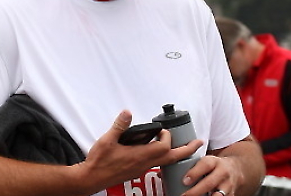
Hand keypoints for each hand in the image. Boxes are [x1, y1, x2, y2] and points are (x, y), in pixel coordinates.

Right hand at [75, 111, 202, 194]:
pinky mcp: (137, 170)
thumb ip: (119, 126)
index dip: (167, 136)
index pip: (164, 147)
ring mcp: (141, 168)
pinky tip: (157, 150)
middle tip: (198, 143)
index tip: (162, 129)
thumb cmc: (99, 162)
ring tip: (183, 146)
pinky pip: (156, 163)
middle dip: (187, 150)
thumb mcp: (107, 140)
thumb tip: (128, 112)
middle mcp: (144, 164)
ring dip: (176, 153)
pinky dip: (163, 156)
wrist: (91, 178)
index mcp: (140, 156)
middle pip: (172, 158)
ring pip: (165, 162)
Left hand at [181, 154, 241, 195]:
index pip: (205, 165)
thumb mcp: (206, 161)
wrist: (235, 170)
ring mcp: (228, 186)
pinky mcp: (231, 195)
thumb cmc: (214, 166)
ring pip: (218, 195)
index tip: (184, 181)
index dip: (194, 173)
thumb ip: (193, 166)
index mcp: (214, 161)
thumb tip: (167, 173)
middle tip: (184, 195)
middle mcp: (222, 173)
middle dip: (196, 191)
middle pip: (209, 183)